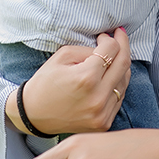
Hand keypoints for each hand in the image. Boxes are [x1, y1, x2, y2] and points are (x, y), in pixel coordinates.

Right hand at [5, 29, 130, 135]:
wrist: (33, 115)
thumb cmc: (45, 83)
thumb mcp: (62, 56)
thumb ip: (88, 49)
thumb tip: (107, 45)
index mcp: (86, 78)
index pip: (112, 50)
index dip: (111, 39)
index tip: (106, 35)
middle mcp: (98, 97)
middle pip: (124, 64)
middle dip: (123, 46)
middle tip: (119, 38)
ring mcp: (102, 113)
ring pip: (125, 82)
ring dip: (121, 66)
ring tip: (112, 57)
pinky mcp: (104, 123)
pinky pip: (119, 98)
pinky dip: (117, 85)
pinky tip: (109, 77)